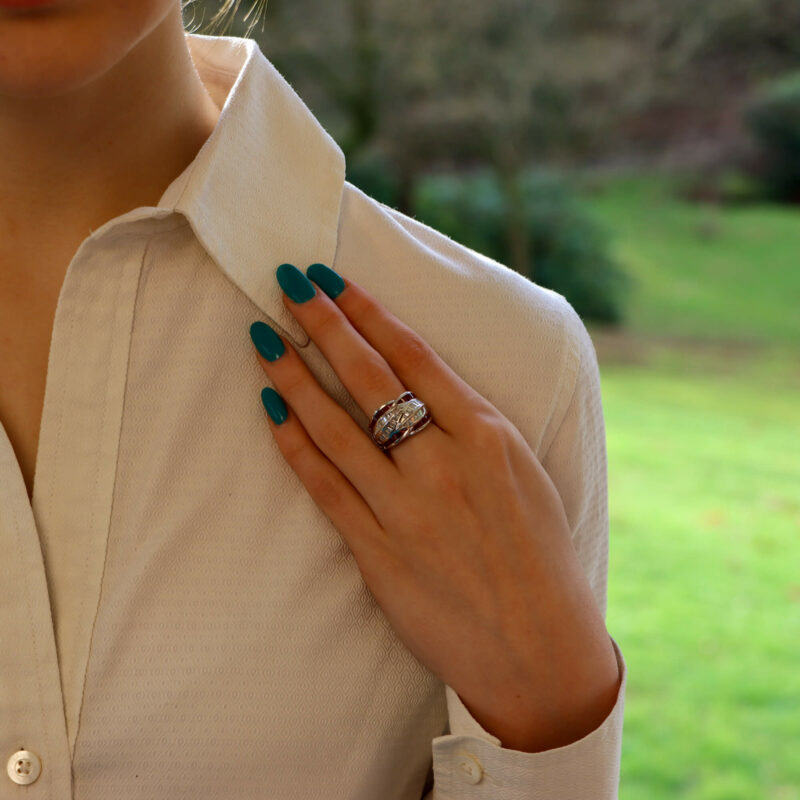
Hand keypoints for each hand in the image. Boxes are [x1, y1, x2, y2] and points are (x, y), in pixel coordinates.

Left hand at [249, 262, 619, 751]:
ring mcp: (408, 510)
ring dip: (294, 377)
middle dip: (324, 325)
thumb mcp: (526, 472)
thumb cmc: (541, 558)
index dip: (368, 314)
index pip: (416, 357)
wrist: (541, 649)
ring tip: (263, 339)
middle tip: (288, 285)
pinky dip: (294, 446)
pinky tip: (270, 411)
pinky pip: (326, 488)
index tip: (335, 283)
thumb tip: (425, 383)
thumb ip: (476, 427)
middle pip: (370, 379)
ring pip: (336, 428)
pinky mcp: (379, 554)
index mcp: (490, 436)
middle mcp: (445, 465)